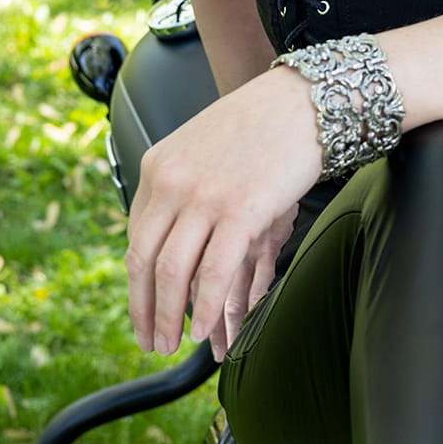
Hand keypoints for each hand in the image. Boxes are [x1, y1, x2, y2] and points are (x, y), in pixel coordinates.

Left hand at [125, 66, 321, 357]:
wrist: (306, 99)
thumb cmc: (265, 121)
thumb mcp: (204, 144)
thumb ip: (184, 184)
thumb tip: (177, 231)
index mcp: (158, 165)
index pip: (136, 236)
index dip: (137, 280)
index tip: (142, 306)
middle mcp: (172, 180)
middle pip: (143, 259)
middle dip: (143, 309)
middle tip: (150, 340)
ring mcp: (204, 196)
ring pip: (172, 272)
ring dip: (168, 317)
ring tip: (172, 344)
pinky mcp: (240, 210)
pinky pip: (212, 272)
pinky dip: (205, 308)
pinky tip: (205, 328)